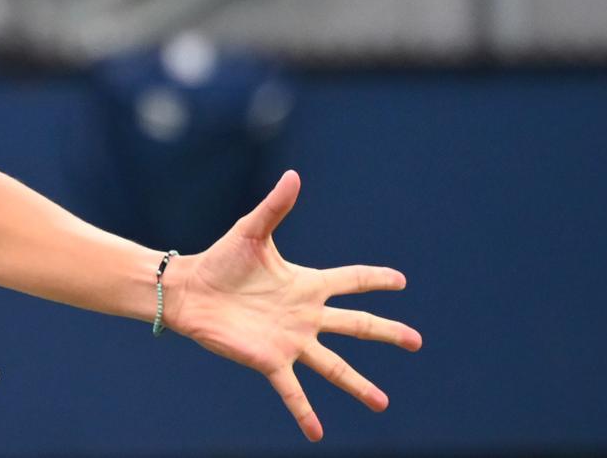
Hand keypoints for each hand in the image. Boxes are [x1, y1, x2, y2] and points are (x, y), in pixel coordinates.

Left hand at [162, 171, 421, 442]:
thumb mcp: (252, 231)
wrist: (189, 290)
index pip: (350, 280)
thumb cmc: (220, 259)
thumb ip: (276, 207)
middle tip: (417, 341)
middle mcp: (304, 315)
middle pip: (355, 325)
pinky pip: (293, 390)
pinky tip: (317, 433)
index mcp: (305, 284)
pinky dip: (305, 411)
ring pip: (334, 366)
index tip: (400, 281)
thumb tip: (294, 176)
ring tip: (382, 404)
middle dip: (387, 332)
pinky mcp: (270, 360)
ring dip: (358, 385)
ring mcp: (291, 340)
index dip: (374, 280)